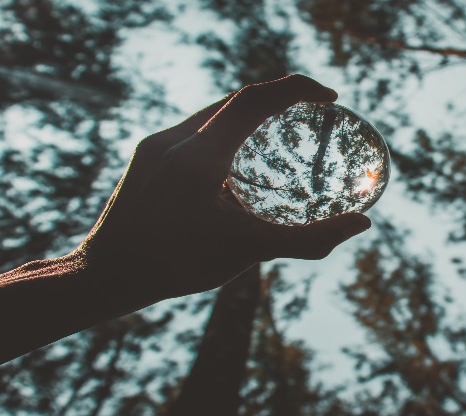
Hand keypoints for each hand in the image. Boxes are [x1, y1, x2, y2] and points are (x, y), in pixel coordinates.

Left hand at [77, 75, 370, 299]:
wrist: (104, 275)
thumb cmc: (176, 265)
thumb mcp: (248, 251)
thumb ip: (307, 239)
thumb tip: (360, 225)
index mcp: (200, 154)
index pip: (256, 99)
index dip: (297, 89)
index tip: (330, 99)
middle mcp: (175, 139)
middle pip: (237, 101)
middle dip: (278, 99)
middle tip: (310, 113)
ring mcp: (156, 145)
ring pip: (213, 114)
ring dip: (250, 117)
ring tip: (278, 135)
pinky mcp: (145, 157)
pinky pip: (194, 131)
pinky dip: (226, 135)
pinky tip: (235, 165)